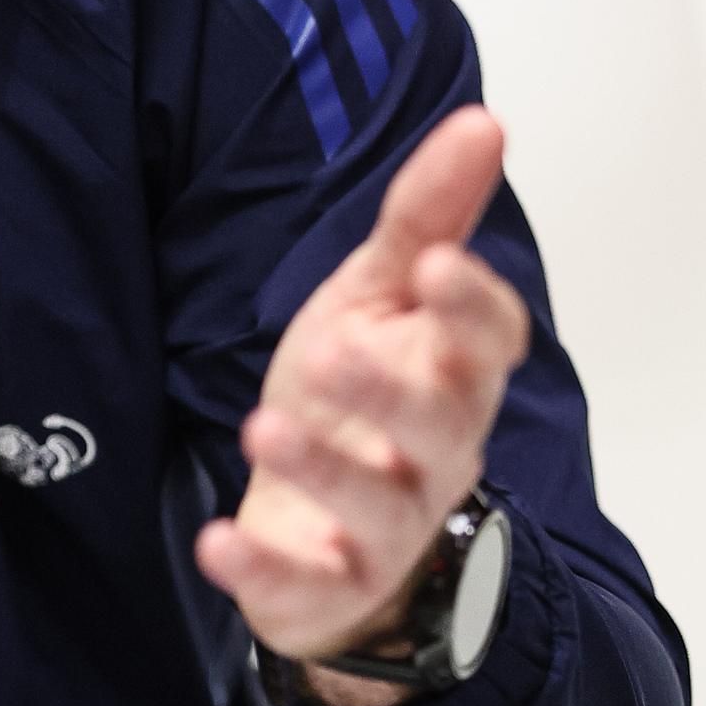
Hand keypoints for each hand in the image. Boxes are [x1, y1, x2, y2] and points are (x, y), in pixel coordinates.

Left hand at [195, 106, 529, 705]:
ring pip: (373, 503)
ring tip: (262, 427)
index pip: (486, 343)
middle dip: (390, 390)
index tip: (437, 262)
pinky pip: (304, 582)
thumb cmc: (361, 399)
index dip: (470, 305)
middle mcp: (434, 453)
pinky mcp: (329, 583)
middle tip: (332, 350)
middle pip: (438, 425)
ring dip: (321, 468)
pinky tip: (219, 542)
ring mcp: (386, 526)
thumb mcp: (378, 299)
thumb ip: (426, 218)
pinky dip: (261, 566)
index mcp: (451, 375)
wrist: (324, 526)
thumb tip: (482, 121)